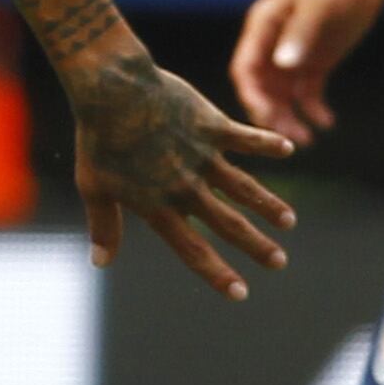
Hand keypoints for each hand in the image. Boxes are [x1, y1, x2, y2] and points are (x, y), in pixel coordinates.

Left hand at [67, 50, 298, 301]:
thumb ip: (104, 226)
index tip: (241, 293)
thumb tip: (100, 263)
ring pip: (244, 188)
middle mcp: (185, 186)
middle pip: (228, 224)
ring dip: (268, 205)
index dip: (216, 273)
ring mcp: (202, 156)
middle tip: (280, 263)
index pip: (192, 249)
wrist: (111, 91)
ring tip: (289, 222)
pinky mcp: (212, 126)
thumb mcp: (94, 187)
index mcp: (158, 204)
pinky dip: (267, 144)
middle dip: (255, 246)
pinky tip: (289, 149)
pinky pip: (246, 139)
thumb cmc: (97, 140)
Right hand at [233, 0, 383, 142]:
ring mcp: (293, 53)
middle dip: (271, 113)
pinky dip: (313, 108)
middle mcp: (272, 44)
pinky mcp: (316, 59)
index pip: (245, 68)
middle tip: (288, 138)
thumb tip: (281, 65)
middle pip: (261, 87)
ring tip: (307, 139)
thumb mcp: (319, 6)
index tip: (263, 117)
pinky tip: (327, 123)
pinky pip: (308, 91)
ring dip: (290, 117)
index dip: (250, 94)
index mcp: (262, 27)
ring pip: (282, 94)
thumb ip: (299, 36)